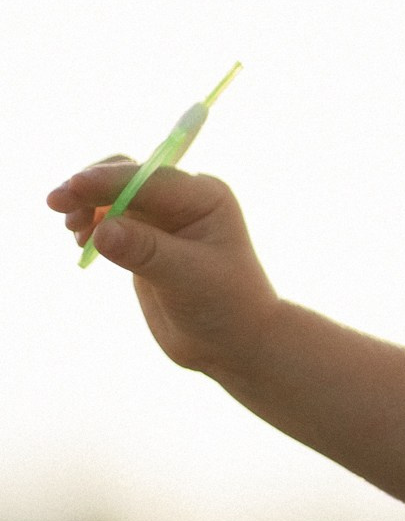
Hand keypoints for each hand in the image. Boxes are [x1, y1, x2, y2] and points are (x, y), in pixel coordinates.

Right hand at [46, 158, 280, 377]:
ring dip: (87, 205)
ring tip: (72, 229)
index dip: (109, 180)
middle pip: (126, 178)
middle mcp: (183, 201)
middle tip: (57, 204)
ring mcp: (162, 220)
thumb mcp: (188, 277)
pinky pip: (110, 222)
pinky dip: (91, 225)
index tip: (73, 187)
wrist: (232, 343)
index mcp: (204, 197)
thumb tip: (101, 229)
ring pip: (113, 198)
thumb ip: (146, 251)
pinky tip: (82, 241)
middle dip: (91, 187)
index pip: (149, 178)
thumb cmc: (225, 306)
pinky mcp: (144, 242)